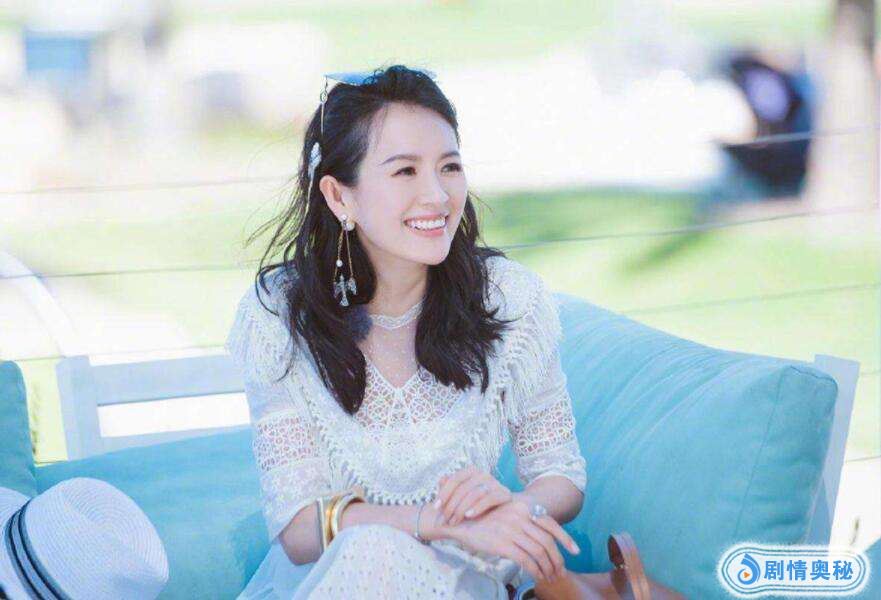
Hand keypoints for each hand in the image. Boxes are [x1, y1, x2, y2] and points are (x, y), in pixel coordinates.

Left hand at [434, 465, 512, 525]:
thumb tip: (441, 480)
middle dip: (451, 506)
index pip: (455, 479)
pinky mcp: (504, 494)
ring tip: (454, 521)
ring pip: (475, 493)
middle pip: (463, 488)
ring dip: (461, 509)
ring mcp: (495, 483)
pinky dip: (478, 507)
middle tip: (444, 520)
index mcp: (471, 471)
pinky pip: (490, 499)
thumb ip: (449, 488)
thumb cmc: (473, 504)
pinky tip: (468, 516)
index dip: (444, 493)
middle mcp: (483, 474)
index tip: (436, 507)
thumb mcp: (459, 497)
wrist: (498, 513)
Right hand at [440, 498, 577, 583]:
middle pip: (547, 542)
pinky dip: (535, 571)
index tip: (575, 551)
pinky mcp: (502, 544)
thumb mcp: (506, 514)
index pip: (551, 524)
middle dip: (557, 559)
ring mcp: (511, 530)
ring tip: (550, 577)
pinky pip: (526, 560)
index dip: (566, 539)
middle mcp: (519, 517)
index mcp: (523, 508)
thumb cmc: (484, 519)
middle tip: (560, 571)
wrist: (459, 520)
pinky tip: (537, 576)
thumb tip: (545, 536)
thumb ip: (525, 522)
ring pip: (539, 553)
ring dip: (547, 568)